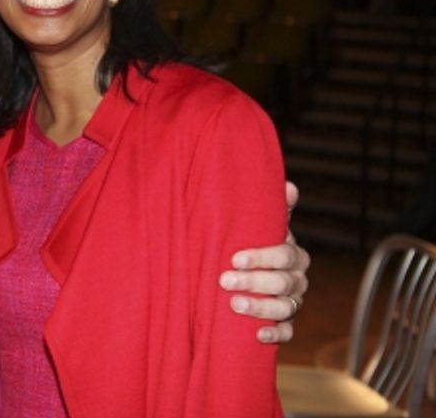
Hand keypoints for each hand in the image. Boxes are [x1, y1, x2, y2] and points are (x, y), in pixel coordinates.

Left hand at [219, 181, 310, 343]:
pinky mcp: (285, 323)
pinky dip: (275, 334)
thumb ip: (273, 206)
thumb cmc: (252, 241)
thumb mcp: (260, 223)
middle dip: (254, 281)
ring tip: (234, 304)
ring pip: (286, 308)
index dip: (262, 257)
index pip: (285, 254)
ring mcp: (292, 302)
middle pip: (283, 282)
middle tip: (224, 280)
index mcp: (293, 253)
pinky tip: (257, 334)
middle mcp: (297, 278)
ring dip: (261, 307)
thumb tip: (290, 186)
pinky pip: (287, 333)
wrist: (246, 269)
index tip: (234, 258)